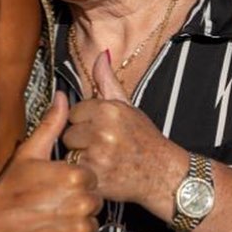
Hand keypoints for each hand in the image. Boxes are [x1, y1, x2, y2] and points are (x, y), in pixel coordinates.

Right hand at [0, 92, 101, 231]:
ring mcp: (80, 231)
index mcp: (75, 176)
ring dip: (77, 224)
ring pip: (92, 224)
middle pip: (93, 201)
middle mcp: (82, 203)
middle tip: (52, 205)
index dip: (74, 183)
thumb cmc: (9, 189)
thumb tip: (63, 97)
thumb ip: (52, 124)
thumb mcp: (29, 153)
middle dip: (77, 203)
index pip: (90, 178)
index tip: (55, 187)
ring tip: (51, 220)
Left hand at [64, 54, 183, 213]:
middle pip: (69, 133)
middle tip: (102, 145)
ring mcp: (99, 155)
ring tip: (101, 157)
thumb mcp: (128, 106)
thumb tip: (101, 55)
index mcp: (109, 110)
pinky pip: (75, 170)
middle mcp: (103, 131)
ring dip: (81, 157)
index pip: (75, 111)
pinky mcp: (96, 176)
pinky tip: (100, 170)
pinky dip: (84, 172)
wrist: (163, 173)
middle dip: (81, 140)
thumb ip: (108, 81)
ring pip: (70, 152)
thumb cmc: (144, 140)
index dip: (85, 121)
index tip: (100, 128)